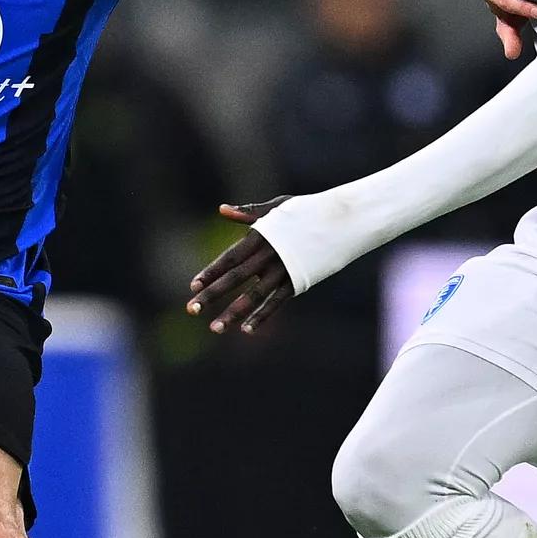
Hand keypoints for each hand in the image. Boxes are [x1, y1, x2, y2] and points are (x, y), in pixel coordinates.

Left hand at [187, 198, 295, 333]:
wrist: (344, 220)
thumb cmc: (308, 210)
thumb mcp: (278, 207)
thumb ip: (249, 213)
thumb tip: (223, 209)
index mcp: (262, 235)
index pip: (230, 257)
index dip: (211, 271)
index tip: (193, 286)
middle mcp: (270, 255)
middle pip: (235, 278)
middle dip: (212, 294)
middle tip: (191, 309)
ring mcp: (285, 270)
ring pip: (254, 295)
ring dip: (233, 313)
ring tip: (214, 328)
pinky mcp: (299, 281)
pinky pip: (276, 302)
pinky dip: (262, 316)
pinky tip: (246, 330)